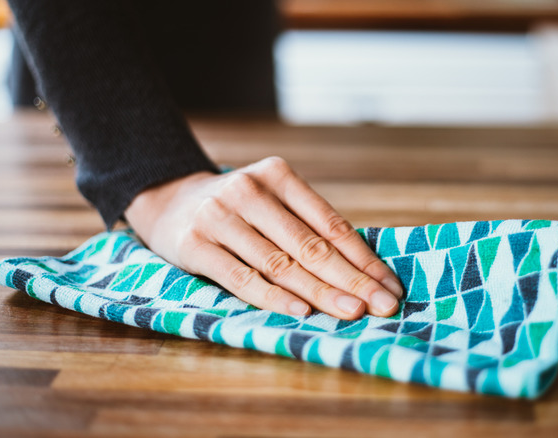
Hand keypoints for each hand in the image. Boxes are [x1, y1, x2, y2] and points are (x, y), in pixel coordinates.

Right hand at [124, 156, 402, 319]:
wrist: (168, 199)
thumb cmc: (238, 209)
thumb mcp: (272, 201)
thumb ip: (307, 225)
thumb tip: (363, 270)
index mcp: (277, 175)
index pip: (330, 224)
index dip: (363, 258)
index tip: (390, 286)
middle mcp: (249, 191)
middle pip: (309, 245)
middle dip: (352, 280)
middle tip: (383, 306)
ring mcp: (219, 217)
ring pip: (279, 263)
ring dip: (320, 292)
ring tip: (352, 313)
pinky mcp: (193, 244)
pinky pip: (240, 277)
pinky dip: (273, 296)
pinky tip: (301, 311)